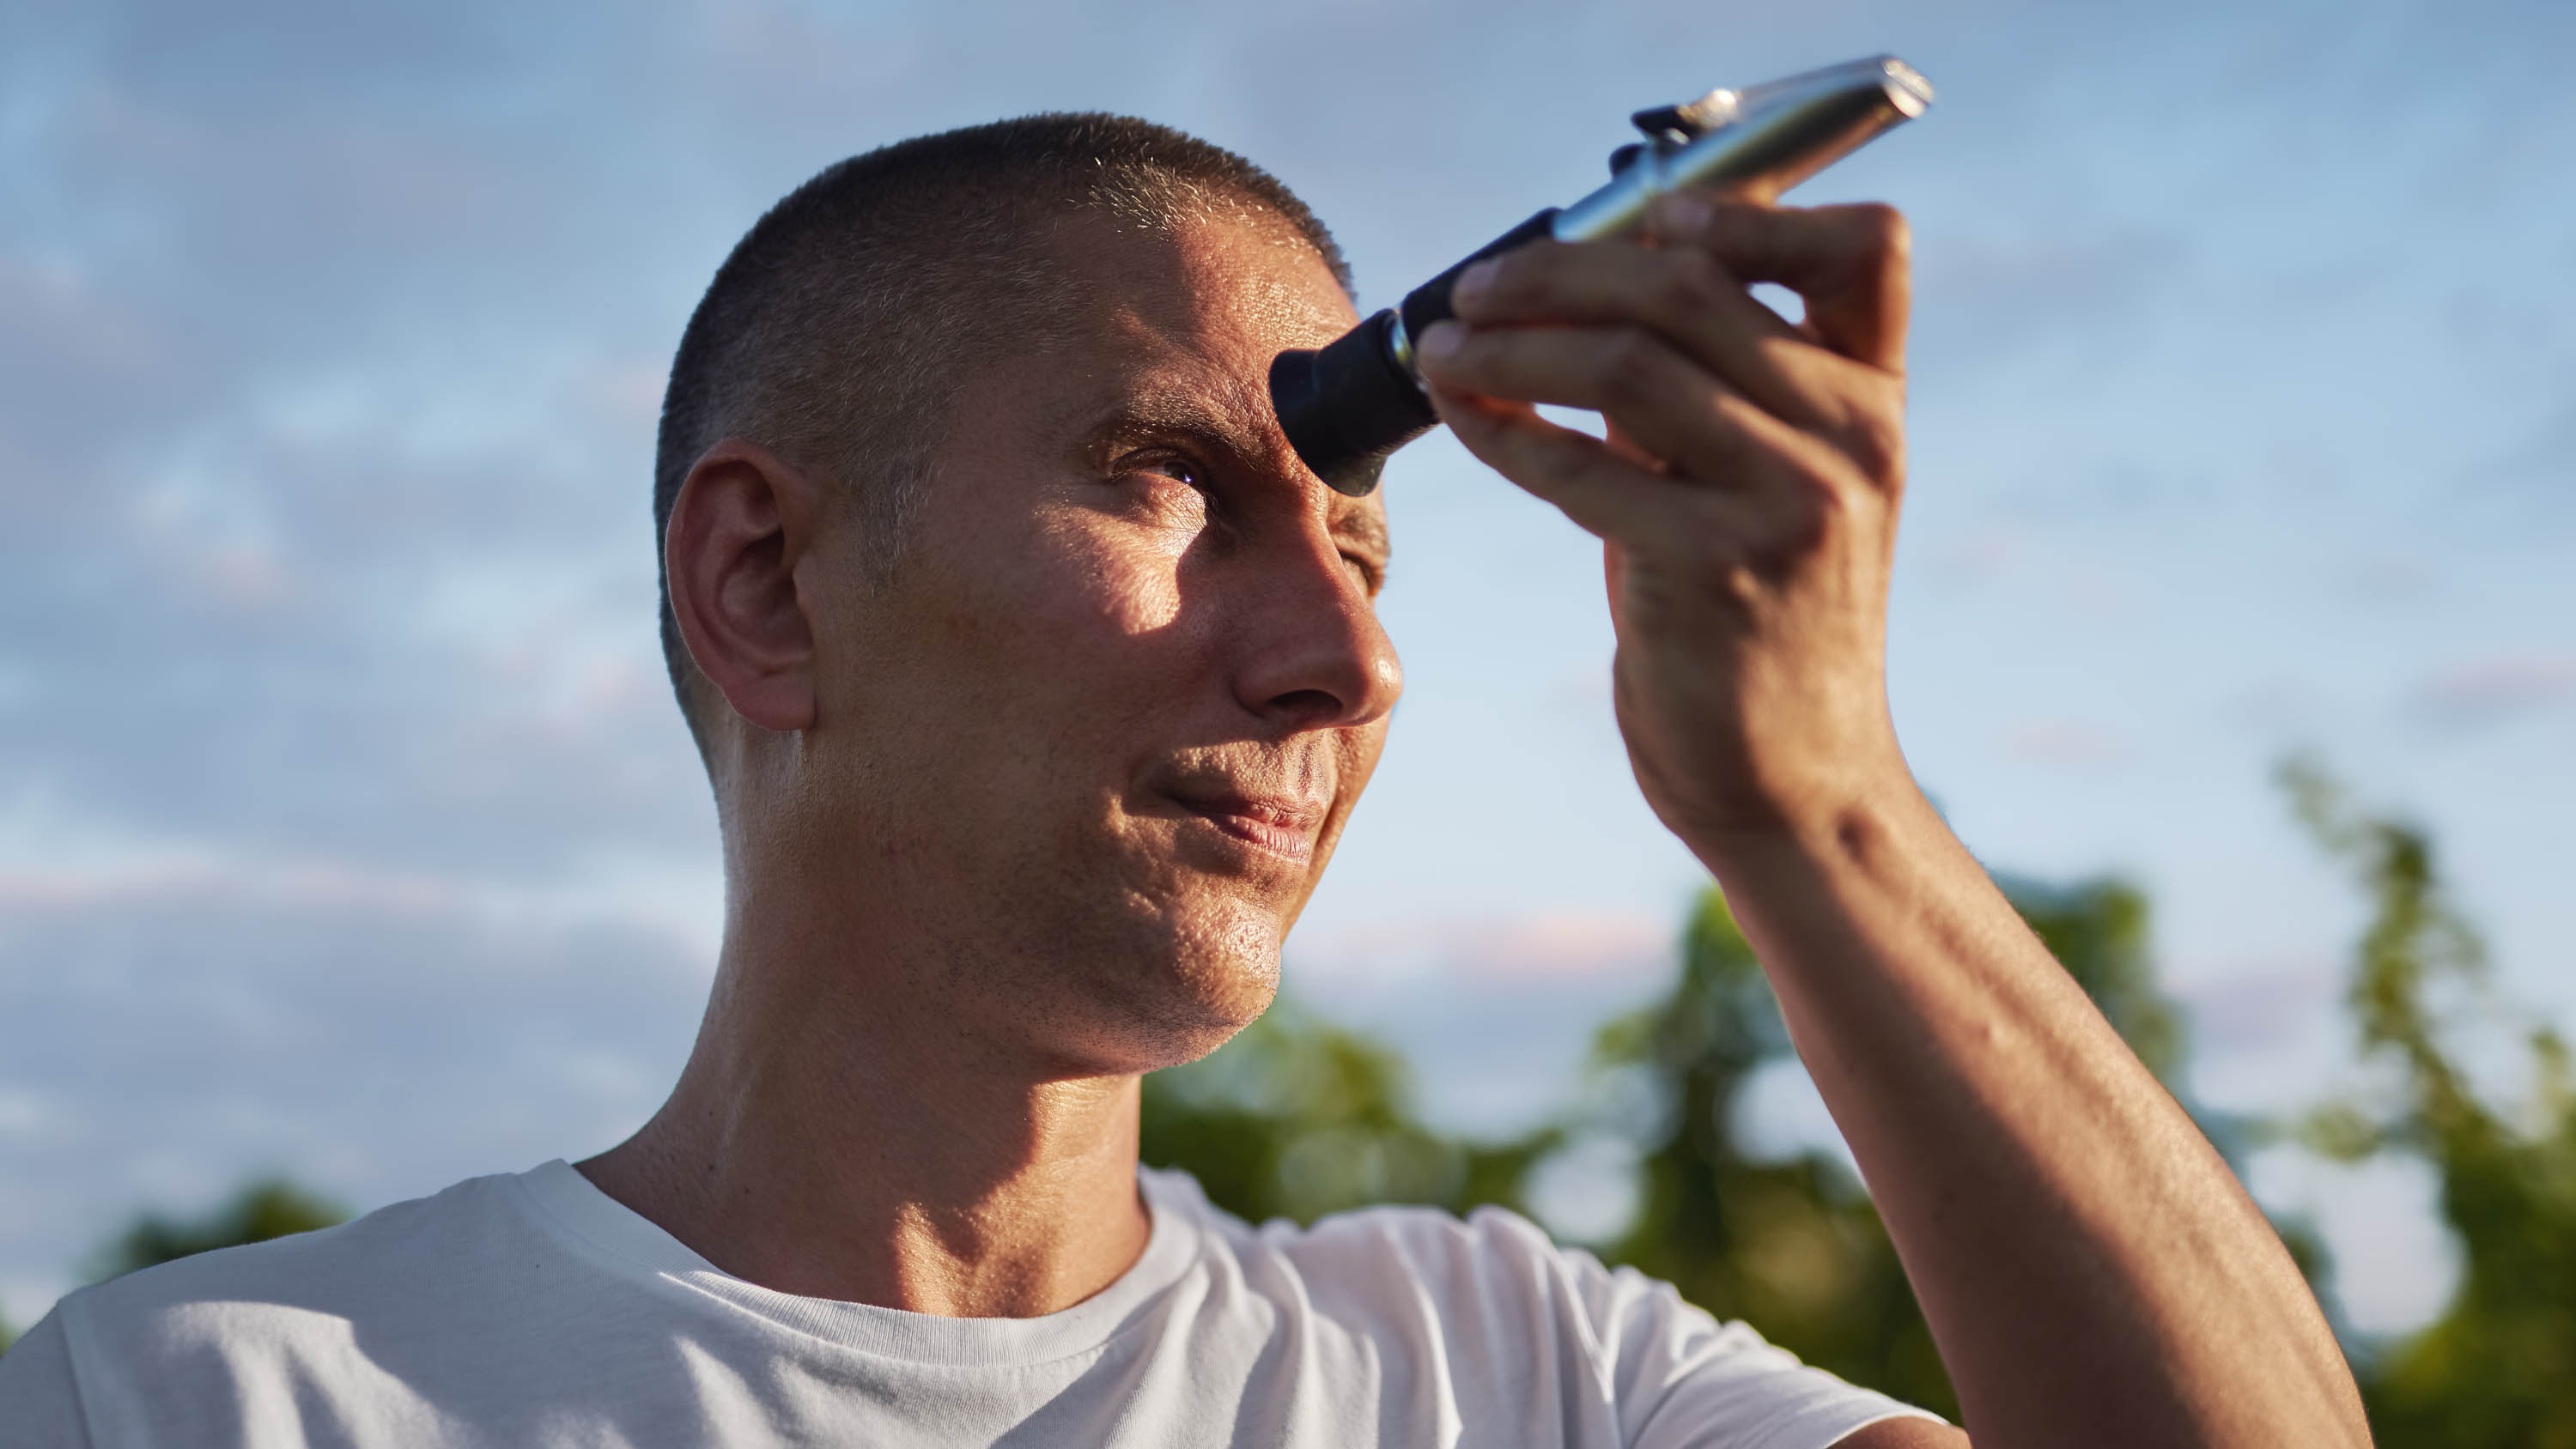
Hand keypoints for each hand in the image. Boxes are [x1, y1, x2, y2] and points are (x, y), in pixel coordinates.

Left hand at [1414, 195, 1916, 849]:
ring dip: (1509, 343)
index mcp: (1875, 400)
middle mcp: (1853, 438)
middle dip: (1560, 270)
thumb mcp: (1759, 486)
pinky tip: (1460, 413)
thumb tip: (1581, 286)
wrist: (1794, 782)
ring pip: (1627, 363)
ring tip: (1440, 348)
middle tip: (1475, 288)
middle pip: (1693, 287)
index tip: (1640, 222)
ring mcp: (1793, 503)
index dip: (1748, 212)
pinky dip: (1501, 427)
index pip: (1862, 247)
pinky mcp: (1718, 570)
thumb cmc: (1753, 622)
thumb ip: (1706, 391)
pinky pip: (1581, 466)